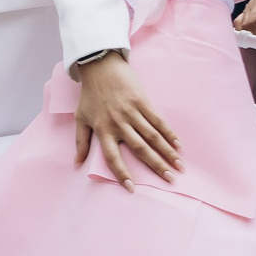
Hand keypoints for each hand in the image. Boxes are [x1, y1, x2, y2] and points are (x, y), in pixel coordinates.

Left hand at [70, 52, 182, 190]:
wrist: (99, 67)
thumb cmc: (89, 94)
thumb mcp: (80, 118)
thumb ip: (80, 141)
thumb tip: (76, 162)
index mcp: (103, 130)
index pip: (112, 157)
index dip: (122, 173)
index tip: (133, 188)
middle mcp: (118, 123)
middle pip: (140, 149)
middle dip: (156, 166)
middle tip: (170, 180)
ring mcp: (131, 112)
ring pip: (153, 137)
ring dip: (167, 152)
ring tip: (179, 166)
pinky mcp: (142, 101)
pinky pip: (158, 121)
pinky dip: (169, 133)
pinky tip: (178, 145)